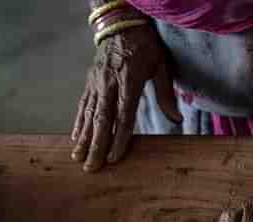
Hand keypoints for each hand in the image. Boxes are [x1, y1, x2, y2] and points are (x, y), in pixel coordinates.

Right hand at [71, 24, 181, 171]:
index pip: (123, 115)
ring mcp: (96, 82)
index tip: (115, 157)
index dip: (119, 138)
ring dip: (83, 138)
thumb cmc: (145, 46)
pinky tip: (76, 138)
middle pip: (101, 119)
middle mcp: (109, 83)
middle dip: (96, 145)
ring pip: (88, 114)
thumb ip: (165, 94)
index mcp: (129, 81)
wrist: (121, 24)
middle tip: (91, 167)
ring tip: (78, 158)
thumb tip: (176, 120)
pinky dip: (78, 122)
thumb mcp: (161, 66)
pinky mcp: (89, 81)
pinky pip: (82, 104)